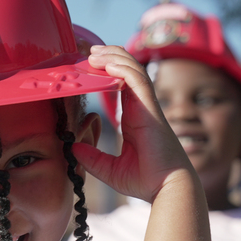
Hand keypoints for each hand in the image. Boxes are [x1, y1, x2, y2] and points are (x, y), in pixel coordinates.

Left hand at [75, 46, 195, 202]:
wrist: (168, 188)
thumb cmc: (145, 180)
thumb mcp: (109, 169)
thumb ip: (92, 158)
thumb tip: (73, 148)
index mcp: (134, 118)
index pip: (121, 85)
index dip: (108, 71)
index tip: (90, 64)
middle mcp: (141, 108)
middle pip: (128, 71)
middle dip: (110, 57)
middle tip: (89, 51)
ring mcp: (147, 107)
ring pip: (133, 70)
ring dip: (114, 57)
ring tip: (94, 52)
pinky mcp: (151, 110)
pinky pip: (138, 81)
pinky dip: (123, 69)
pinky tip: (107, 64)